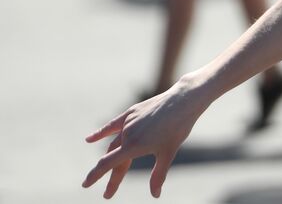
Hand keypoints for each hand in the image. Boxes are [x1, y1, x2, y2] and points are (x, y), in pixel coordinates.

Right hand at [82, 83, 204, 197]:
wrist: (183, 100)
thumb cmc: (178, 128)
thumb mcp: (168, 153)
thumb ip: (158, 175)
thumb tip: (155, 196)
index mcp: (134, 146)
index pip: (107, 164)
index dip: (95, 176)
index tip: (85, 185)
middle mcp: (127, 134)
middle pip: (113, 158)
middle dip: (112, 176)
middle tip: (109, 193)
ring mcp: (128, 122)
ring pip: (115, 142)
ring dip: (111, 158)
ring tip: (106, 171)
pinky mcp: (131, 112)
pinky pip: (113, 125)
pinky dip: (101, 133)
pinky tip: (89, 139)